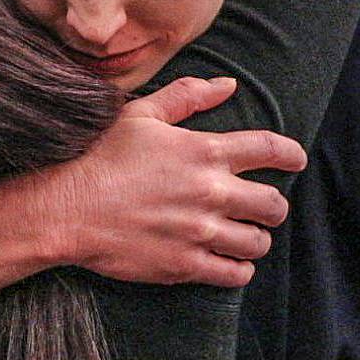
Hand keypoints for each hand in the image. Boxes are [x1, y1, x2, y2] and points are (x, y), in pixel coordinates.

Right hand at [0, 76, 304, 297]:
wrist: (63, 209)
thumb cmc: (97, 158)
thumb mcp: (139, 115)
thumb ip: (187, 96)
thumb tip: (227, 85)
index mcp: (203, 152)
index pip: (270, 150)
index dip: (291, 155)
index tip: (295, 160)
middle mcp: (210, 193)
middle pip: (274, 205)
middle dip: (271, 206)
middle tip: (259, 207)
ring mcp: (200, 233)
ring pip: (258, 243)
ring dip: (254, 238)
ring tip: (239, 235)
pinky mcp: (185, 265)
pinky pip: (235, 274)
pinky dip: (237, 269)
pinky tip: (226, 261)